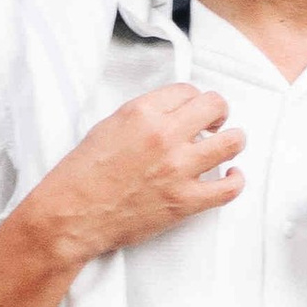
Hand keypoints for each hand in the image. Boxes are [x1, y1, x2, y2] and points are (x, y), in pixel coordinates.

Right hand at [23, 81, 243, 266]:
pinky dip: (235, 180)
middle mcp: (164, 135)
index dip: (193, 100)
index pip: (188, 91)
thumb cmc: (81, 175)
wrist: (71, 215)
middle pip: (215, 107)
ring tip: (227, 145)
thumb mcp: (108, 127)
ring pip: (232, 142)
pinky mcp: (185, 201)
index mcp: (142, 113)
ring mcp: (178, 169)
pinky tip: (231, 176)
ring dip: (233, 141)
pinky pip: (229, 187)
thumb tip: (171, 114)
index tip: (193, 110)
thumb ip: (143, 116)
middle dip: (218, 113)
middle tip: (215, 123)